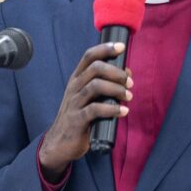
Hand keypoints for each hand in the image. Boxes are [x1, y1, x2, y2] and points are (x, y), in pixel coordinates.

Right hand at [39, 42, 132, 181]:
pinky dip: (112, 109)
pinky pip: (95, 109)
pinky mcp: (77, 119)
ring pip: (95, 86)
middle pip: (95, 68)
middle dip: (116, 72)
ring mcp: (74, 103)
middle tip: (130, 82)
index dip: (105, 49)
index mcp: (77, 79)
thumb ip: (105, 85)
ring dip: (116, 89)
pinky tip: (123, 112)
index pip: (89, 56)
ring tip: (128, 97)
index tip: (121, 47)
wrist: (60, 143)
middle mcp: (74, 87)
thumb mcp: (89, 97)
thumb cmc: (80, 117)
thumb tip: (127, 73)